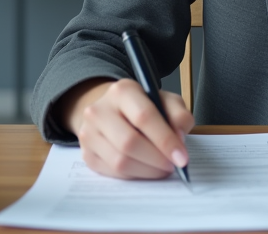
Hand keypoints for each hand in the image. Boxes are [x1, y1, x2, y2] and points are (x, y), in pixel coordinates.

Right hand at [59, 78, 195, 179]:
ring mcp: (88, 133)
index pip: (144, 117)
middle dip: (156, 159)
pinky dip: (134, 175)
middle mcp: (99, 110)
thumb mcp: (166, 101)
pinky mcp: (86, 154)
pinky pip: (112, 172)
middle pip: (129, 142)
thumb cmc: (145, 107)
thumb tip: (179, 138)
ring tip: (162, 169)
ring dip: (147, 170)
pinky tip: (146, 170)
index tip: (182, 158)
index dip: (165, 140)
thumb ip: (179, 115)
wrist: (112, 112)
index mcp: (122, 91)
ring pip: (119, 161)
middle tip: (173, 166)